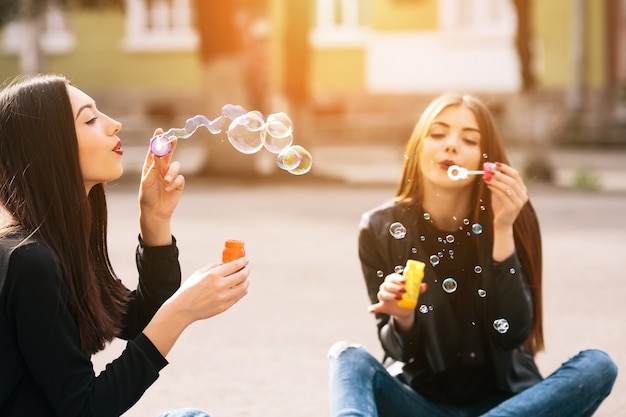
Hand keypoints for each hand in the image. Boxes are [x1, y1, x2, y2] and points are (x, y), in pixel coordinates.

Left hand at [139, 129, 185, 244]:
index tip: (159, 130)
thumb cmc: (147, 196)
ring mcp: (170, 175)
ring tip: (166, 181)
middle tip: (173, 138)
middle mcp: (161, 168)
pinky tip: (169, 189)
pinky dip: (175, 183)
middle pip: (168, 153)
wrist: (155, 211)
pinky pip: (180, 178)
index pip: (154, 150)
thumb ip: (153, 167)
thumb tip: (157, 154)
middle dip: (171, 145)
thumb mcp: (147, 180)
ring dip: (172, 172)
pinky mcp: (178, 183)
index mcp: (151, 165)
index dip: (157, 139)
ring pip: (176, 165)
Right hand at [172, 257, 249, 322]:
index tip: (246, 260)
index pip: (234, 265)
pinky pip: (237, 297)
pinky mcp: (223, 307)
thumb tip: (226, 263)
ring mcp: (222, 297)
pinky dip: (242, 292)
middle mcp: (219, 286)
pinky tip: (242, 289)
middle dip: (246, 270)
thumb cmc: (189, 289)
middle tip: (246, 269)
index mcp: (213, 275)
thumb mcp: (199, 273)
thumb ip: (214, 266)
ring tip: (246, 279)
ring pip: (243, 288)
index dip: (243, 262)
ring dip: (246, 281)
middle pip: (242, 276)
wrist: (183, 309)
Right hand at [368, 273, 427, 330]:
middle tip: (404, 291)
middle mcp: (386, 288)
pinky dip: (372, 308)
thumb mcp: (414, 292)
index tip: (405, 281)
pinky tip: (371, 310)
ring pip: (382, 294)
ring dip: (390, 296)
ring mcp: (383, 297)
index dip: (398, 278)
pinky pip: (375, 307)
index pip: (392, 277)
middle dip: (395, 287)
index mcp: (392, 281)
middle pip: (387, 285)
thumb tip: (425, 286)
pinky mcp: (382, 306)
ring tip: (399, 298)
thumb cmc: (408, 296)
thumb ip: (418, 288)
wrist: (405, 308)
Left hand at [485, 162, 527, 229]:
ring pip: (508, 187)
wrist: (501, 223)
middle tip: (489, 170)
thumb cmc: (500, 207)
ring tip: (486, 178)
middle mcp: (523, 195)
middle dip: (500, 174)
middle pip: (512, 180)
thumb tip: (489, 170)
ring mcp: (519, 202)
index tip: (495, 164)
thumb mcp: (499, 193)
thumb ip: (496, 183)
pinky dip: (495, 188)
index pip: (516, 175)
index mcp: (522, 190)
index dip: (506, 168)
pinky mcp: (512, 208)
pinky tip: (488, 185)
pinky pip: (503, 195)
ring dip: (496, 181)